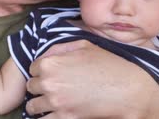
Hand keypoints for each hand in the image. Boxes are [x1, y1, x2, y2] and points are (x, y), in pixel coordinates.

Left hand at [25, 40, 158, 118]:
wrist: (126, 89)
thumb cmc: (108, 65)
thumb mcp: (84, 46)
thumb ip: (61, 48)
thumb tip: (47, 54)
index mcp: (51, 63)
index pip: (32, 68)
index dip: (42, 71)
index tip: (51, 75)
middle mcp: (49, 82)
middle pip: (31, 87)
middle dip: (40, 87)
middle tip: (52, 89)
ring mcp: (55, 102)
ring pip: (33, 106)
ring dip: (40, 105)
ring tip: (51, 103)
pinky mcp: (64, 118)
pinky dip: (48, 118)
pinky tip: (56, 114)